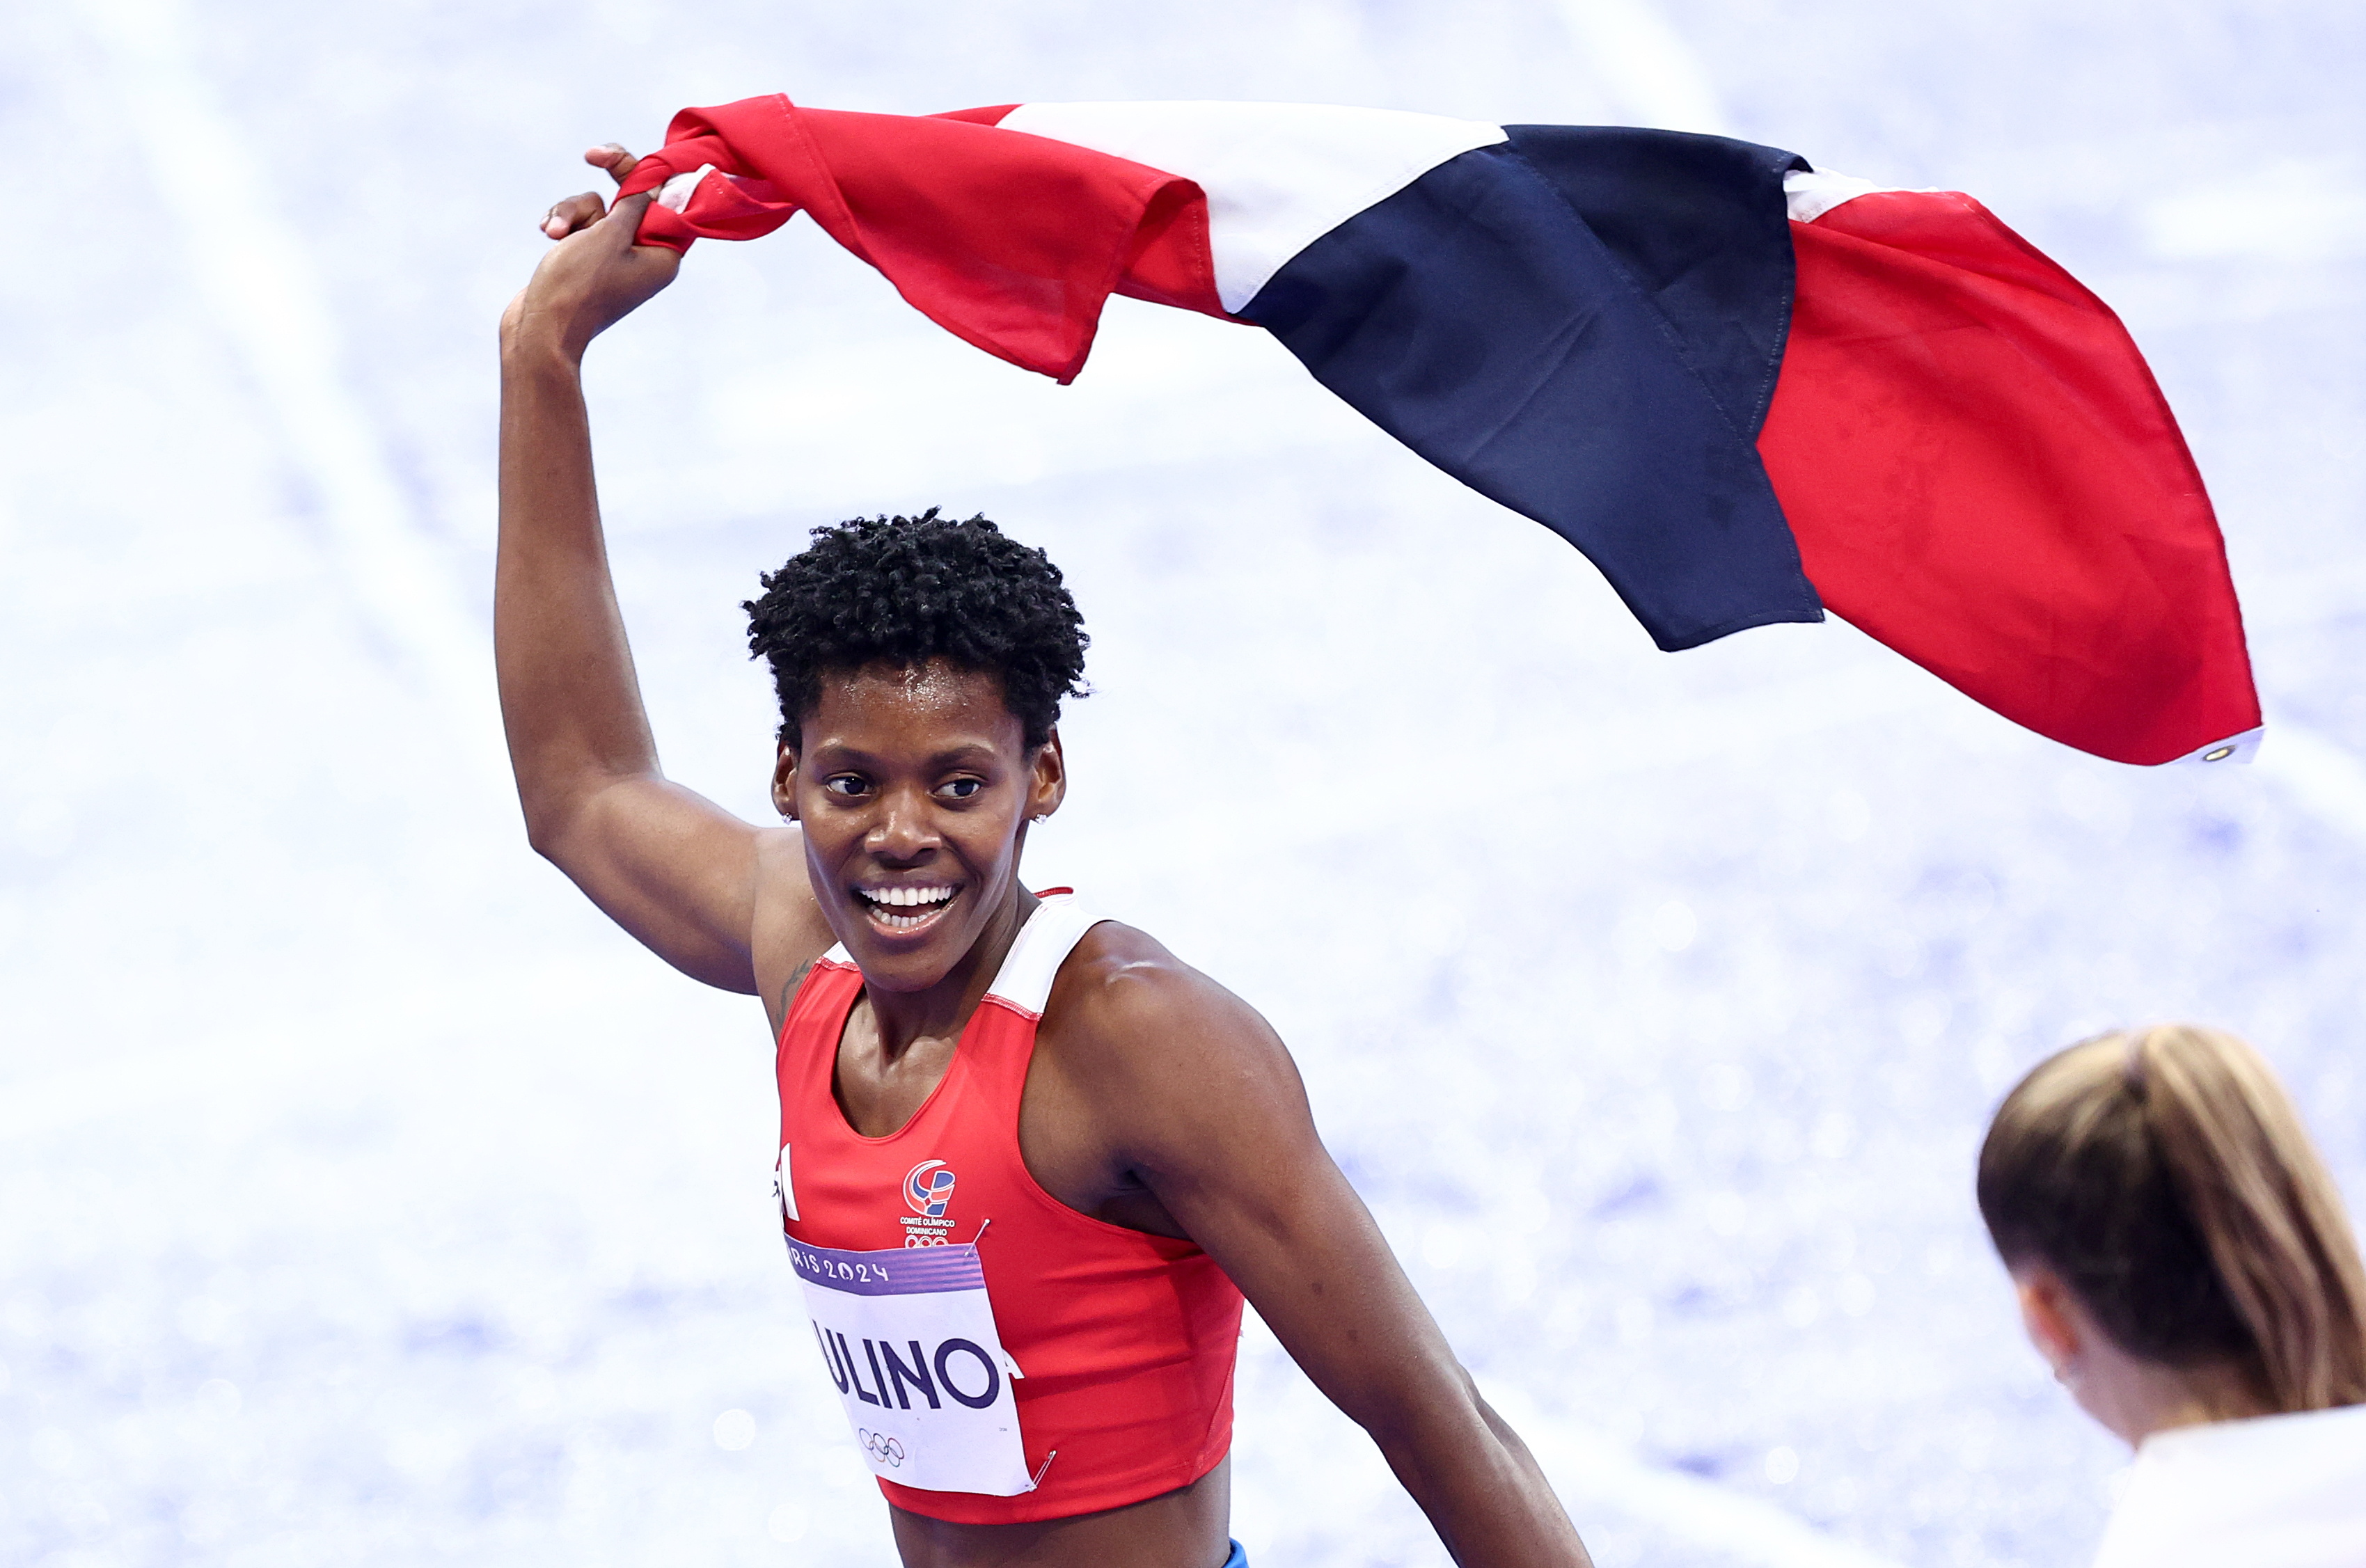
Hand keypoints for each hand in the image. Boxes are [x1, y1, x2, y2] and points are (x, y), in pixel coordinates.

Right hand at [501, 144, 678, 363]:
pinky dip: (562, 224)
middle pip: (630, 200)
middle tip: (594, 154)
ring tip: (554, 232)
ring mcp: (613, 259)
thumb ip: (635, 204)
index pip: (667, 201)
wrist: (540, 330)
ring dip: (572, 211)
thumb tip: (662, 184)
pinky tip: (547, 233)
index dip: (647, 174)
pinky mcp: (586, 260)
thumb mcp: (609, 235)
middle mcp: (643, 257)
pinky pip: (579, 226)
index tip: (624, 156)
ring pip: (597, 210)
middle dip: (605, 184)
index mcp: (662, 256)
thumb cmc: (578, 286)